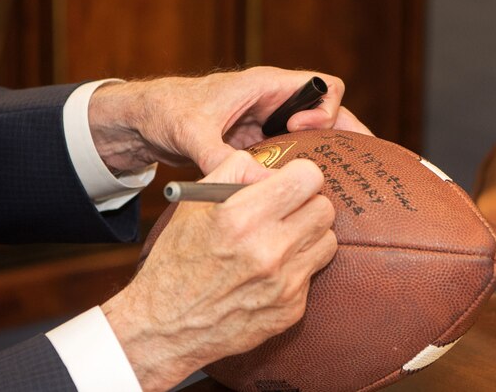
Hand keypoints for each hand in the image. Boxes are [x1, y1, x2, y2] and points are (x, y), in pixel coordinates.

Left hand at [88, 66, 371, 174]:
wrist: (143, 121)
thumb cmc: (166, 112)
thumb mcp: (191, 134)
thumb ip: (220, 159)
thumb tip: (255, 186)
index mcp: (265, 85)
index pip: (323, 86)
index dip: (324, 111)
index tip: (301, 134)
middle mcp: (273, 102)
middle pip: (328, 115)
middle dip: (343, 142)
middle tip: (355, 176)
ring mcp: (267, 123)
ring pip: (314, 138)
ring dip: (323, 161)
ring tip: (337, 192)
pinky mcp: (258, 143)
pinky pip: (293, 155)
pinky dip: (301, 173)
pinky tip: (305, 199)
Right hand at [101, 153, 337, 390]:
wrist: (167, 326)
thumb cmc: (177, 258)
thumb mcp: (193, 201)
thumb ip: (236, 170)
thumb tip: (274, 170)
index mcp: (241, 217)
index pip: (307, 178)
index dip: (300, 175)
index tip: (290, 181)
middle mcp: (267, 250)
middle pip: (324, 208)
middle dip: (306, 203)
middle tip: (286, 210)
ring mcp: (283, 284)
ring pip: (327, 240)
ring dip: (308, 235)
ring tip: (280, 239)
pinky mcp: (291, 309)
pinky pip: (312, 273)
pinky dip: (296, 268)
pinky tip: (269, 272)